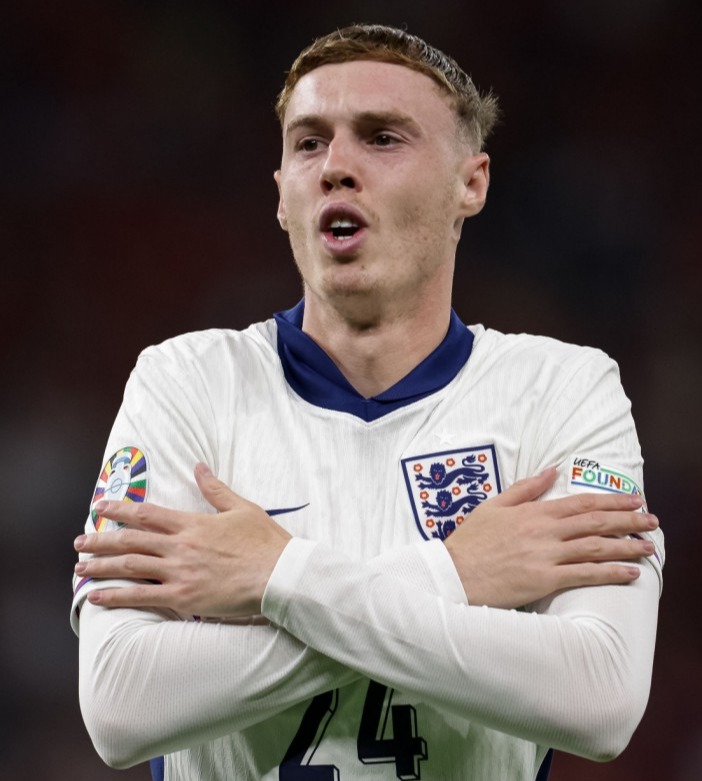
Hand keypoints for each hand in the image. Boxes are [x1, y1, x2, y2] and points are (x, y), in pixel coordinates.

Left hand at [74, 464, 291, 617]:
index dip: (119, 509)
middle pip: (130, 540)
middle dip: (100, 540)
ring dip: (101, 566)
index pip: (146, 513)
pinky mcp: (184, 597)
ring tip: (80, 567)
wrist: (280, 574)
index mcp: (192, 523)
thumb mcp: (242, 508)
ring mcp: (179, 572)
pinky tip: (96, 597)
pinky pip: (142, 597)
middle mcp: (180, 546)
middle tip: (79, 541)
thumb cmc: (265, 542)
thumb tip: (199, 466)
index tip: (100, 506)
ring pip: (130, 567)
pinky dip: (117, 597)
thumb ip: (215, 489)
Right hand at [444, 467, 658, 608]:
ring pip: (596, 547)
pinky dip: (611, 572)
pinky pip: (585, 575)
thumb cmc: (471, 541)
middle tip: (652, 521)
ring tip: (648, 546)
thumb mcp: (494, 505)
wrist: (452, 573)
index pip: (581, 502)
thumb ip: (526, 488)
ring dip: (626, 545)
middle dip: (628, 520)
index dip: (612, 500)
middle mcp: (545, 531)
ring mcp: (546, 555)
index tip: (634, 500)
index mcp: (534, 511)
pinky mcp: (545, 580)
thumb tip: (552, 469)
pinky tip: (630, 572)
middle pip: (596, 522)